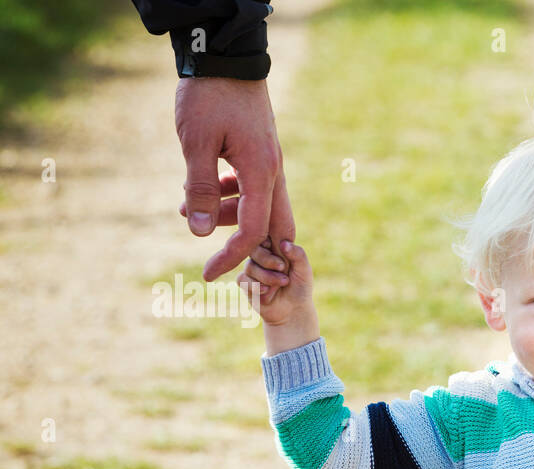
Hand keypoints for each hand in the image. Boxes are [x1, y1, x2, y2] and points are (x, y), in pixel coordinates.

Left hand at [174, 77, 294, 281]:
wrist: (226, 58)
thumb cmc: (209, 97)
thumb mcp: (195, 143)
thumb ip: (200, 189)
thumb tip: (200, 233)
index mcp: (261, 173)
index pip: (253, 231)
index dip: (231, 257)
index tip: (208, 273)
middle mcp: (273, 173)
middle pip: (274, 228)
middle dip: (248, 248)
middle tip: (219, 260)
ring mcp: (270, 164)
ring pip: (261, 208)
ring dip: (229, 217)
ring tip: (189, 208)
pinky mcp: (262, 155)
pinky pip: (254, 189)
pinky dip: (232, 197)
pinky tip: (204, 186)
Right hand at [238, 240, 314, 326]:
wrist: (293, 310)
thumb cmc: (300, 287)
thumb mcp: (304, 270)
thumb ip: (297, 254)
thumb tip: (284, 243)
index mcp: (273, 248)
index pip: (263, 236)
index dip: (268, 242)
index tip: (277, 248)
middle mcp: (260, 257)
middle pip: (254, 250)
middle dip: (268, 260)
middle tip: (283, 268)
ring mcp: (251, 270)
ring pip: (250, 266)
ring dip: (267, 276)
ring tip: (283, 282)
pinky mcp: (245, 284)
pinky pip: (243, 280)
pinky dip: (256, 285)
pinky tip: (267, 290)